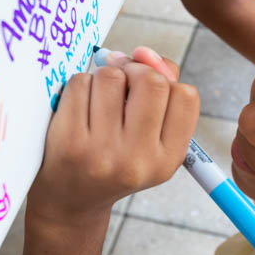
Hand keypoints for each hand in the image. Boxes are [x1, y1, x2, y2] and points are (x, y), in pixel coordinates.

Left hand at [28, 48, 199, 228]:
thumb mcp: (152, 139)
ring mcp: (103, 152)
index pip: (185, 96)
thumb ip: (161, 91)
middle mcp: (139, 159)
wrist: (70, 201)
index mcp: (168, 159)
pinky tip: (79, 106)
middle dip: (136, 70)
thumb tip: (143, 52)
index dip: (168, 81)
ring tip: (100, 98)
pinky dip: (81, 84)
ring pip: (112, 76)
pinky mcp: (69, 142)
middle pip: (152, 81)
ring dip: (105, 76)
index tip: (148, 90)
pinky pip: (81, 83)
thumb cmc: (116, 158)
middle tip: (123, 81)